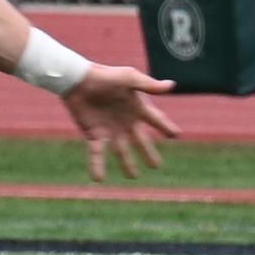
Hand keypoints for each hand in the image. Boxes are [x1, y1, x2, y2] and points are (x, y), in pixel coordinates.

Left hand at [64, 64, 180, 180]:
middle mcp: (126, 121)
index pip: (156, 120)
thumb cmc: (105, 75)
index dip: (166, 127)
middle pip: (141, 141)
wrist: (78, 79)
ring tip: (133, 176)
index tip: (175, 135)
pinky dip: (97, 166)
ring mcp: (110, 129)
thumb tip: (172, 86)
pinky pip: (97, 153)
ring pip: (121, 151)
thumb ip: (148, 85)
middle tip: (156, 166)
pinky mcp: (94, 134)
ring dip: (127, 164)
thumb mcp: (129, 77)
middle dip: (148, 154)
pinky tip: (99, 179)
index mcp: (137, 107)